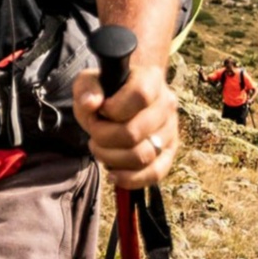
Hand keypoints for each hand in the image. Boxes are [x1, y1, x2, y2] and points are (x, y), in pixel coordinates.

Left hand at [72, 59, 179, 190]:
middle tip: (94, 131)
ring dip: (111, 158)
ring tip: (100, 148)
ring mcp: (171, 130)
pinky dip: (130, 179)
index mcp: (151, 80)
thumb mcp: (89, 82)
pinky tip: (112, 174)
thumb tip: (91, 104)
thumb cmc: (105, 92)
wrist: (123, 102)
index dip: (114, 109)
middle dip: (104, 137)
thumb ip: (87, 88)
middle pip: (135, 132)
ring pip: (142, 156)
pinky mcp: (168, 153)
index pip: (140, 96)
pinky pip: (155, 174)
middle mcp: (167, 104)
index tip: (100, 110)